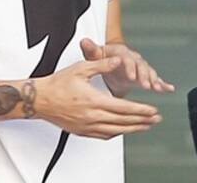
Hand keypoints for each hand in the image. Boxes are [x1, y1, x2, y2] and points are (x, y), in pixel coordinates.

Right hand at [36, 56, 162, 139]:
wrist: (41, 98)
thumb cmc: (58, 83)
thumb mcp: (81, 68)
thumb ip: (102, 64)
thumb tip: (118, 60)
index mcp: (94, 100)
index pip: (124, 108)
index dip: (141, 110)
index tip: (153, 110)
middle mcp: (93, 116)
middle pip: (124, 122)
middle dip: (143, 120)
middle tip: (156, 119)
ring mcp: (88, 126)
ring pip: (116, 131)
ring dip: (133, 129)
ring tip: (145, 126)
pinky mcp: (83, 131)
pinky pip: (105, 135)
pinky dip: (117, 133)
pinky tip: (123, 130)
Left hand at [80, 38, 175, 97]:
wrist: (109, 64)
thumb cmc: (101, 58)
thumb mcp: (94, 55)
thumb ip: (90, 49)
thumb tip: (84, 41)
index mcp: (121, 53)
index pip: (126, 58)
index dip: (130, 67)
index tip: (131, 76)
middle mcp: (133, 58)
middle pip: (141, 65)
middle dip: (144, 75)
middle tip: (146, 85)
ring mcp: (140, 68)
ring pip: (149, 72)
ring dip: (154, 80)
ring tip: (158, 88)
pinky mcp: (144, 77)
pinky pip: (155, 79)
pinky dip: (163, 84)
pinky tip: (168, 89)